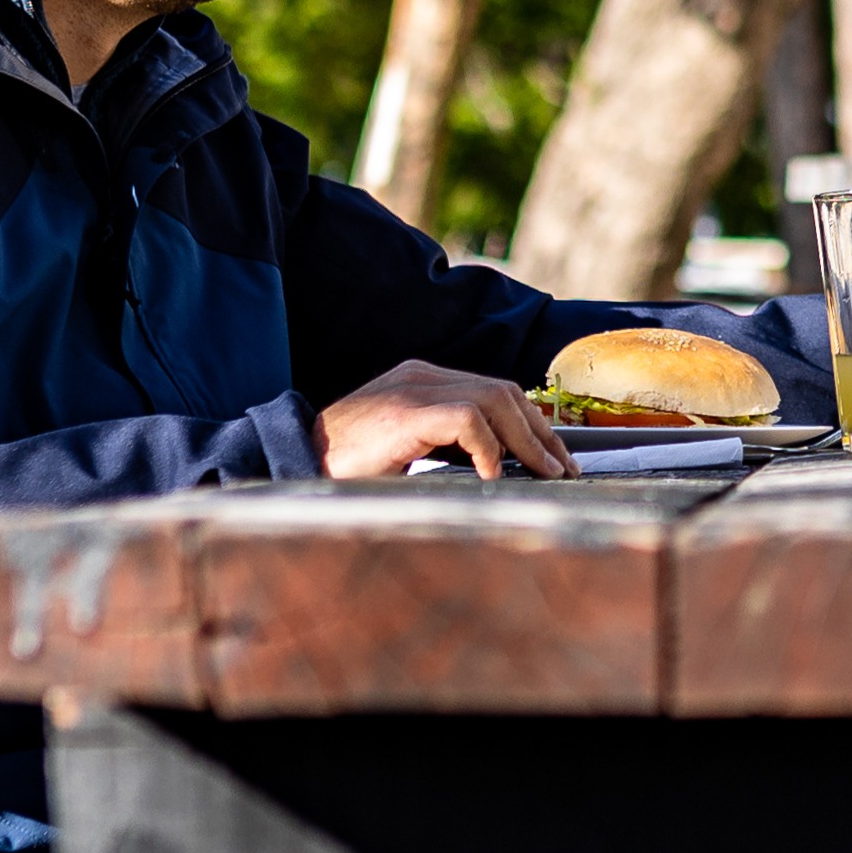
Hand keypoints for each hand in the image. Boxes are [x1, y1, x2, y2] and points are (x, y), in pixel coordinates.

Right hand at [316, 361, 570, 479]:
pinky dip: (490, 449)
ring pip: (495, 400)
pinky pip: (468, 419)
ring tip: (543, 474)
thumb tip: (498, 469)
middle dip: (540, 432)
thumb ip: (444, 445)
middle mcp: (422, 375)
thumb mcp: (405, 450)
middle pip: (504, 392)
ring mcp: (413, 388)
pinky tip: (494, 477)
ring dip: (527, 440)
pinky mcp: (406, 411)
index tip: (553, 457)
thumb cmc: (345, 467)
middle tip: (561, 470)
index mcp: (422, 380)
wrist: (290, 461)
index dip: (531, 424)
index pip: (494, 391)